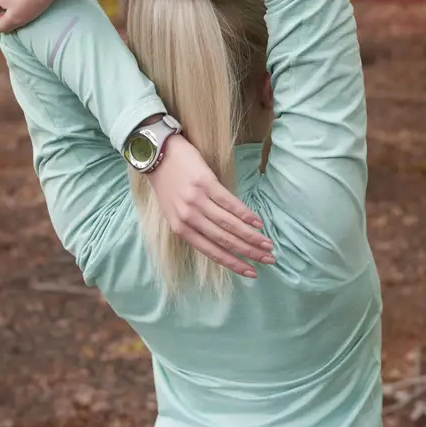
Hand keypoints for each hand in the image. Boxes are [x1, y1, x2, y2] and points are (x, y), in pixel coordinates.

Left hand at [147, 136, 275, 277]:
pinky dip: (245, 214)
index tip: (251, 272)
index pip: (211, 251)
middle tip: (268, 259)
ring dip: (251, 236)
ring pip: (229, 224)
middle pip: (224, 240)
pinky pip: (229, 202)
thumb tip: (222, 238)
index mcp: (180, 228)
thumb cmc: (167, 183)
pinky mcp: (205, 182)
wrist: (156, 154)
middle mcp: (188, 217)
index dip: (233, 263)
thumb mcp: (174, 211)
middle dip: (249, 252)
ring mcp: (196, 200)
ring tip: (267, 244)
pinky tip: (258, 223)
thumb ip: (195, 225)